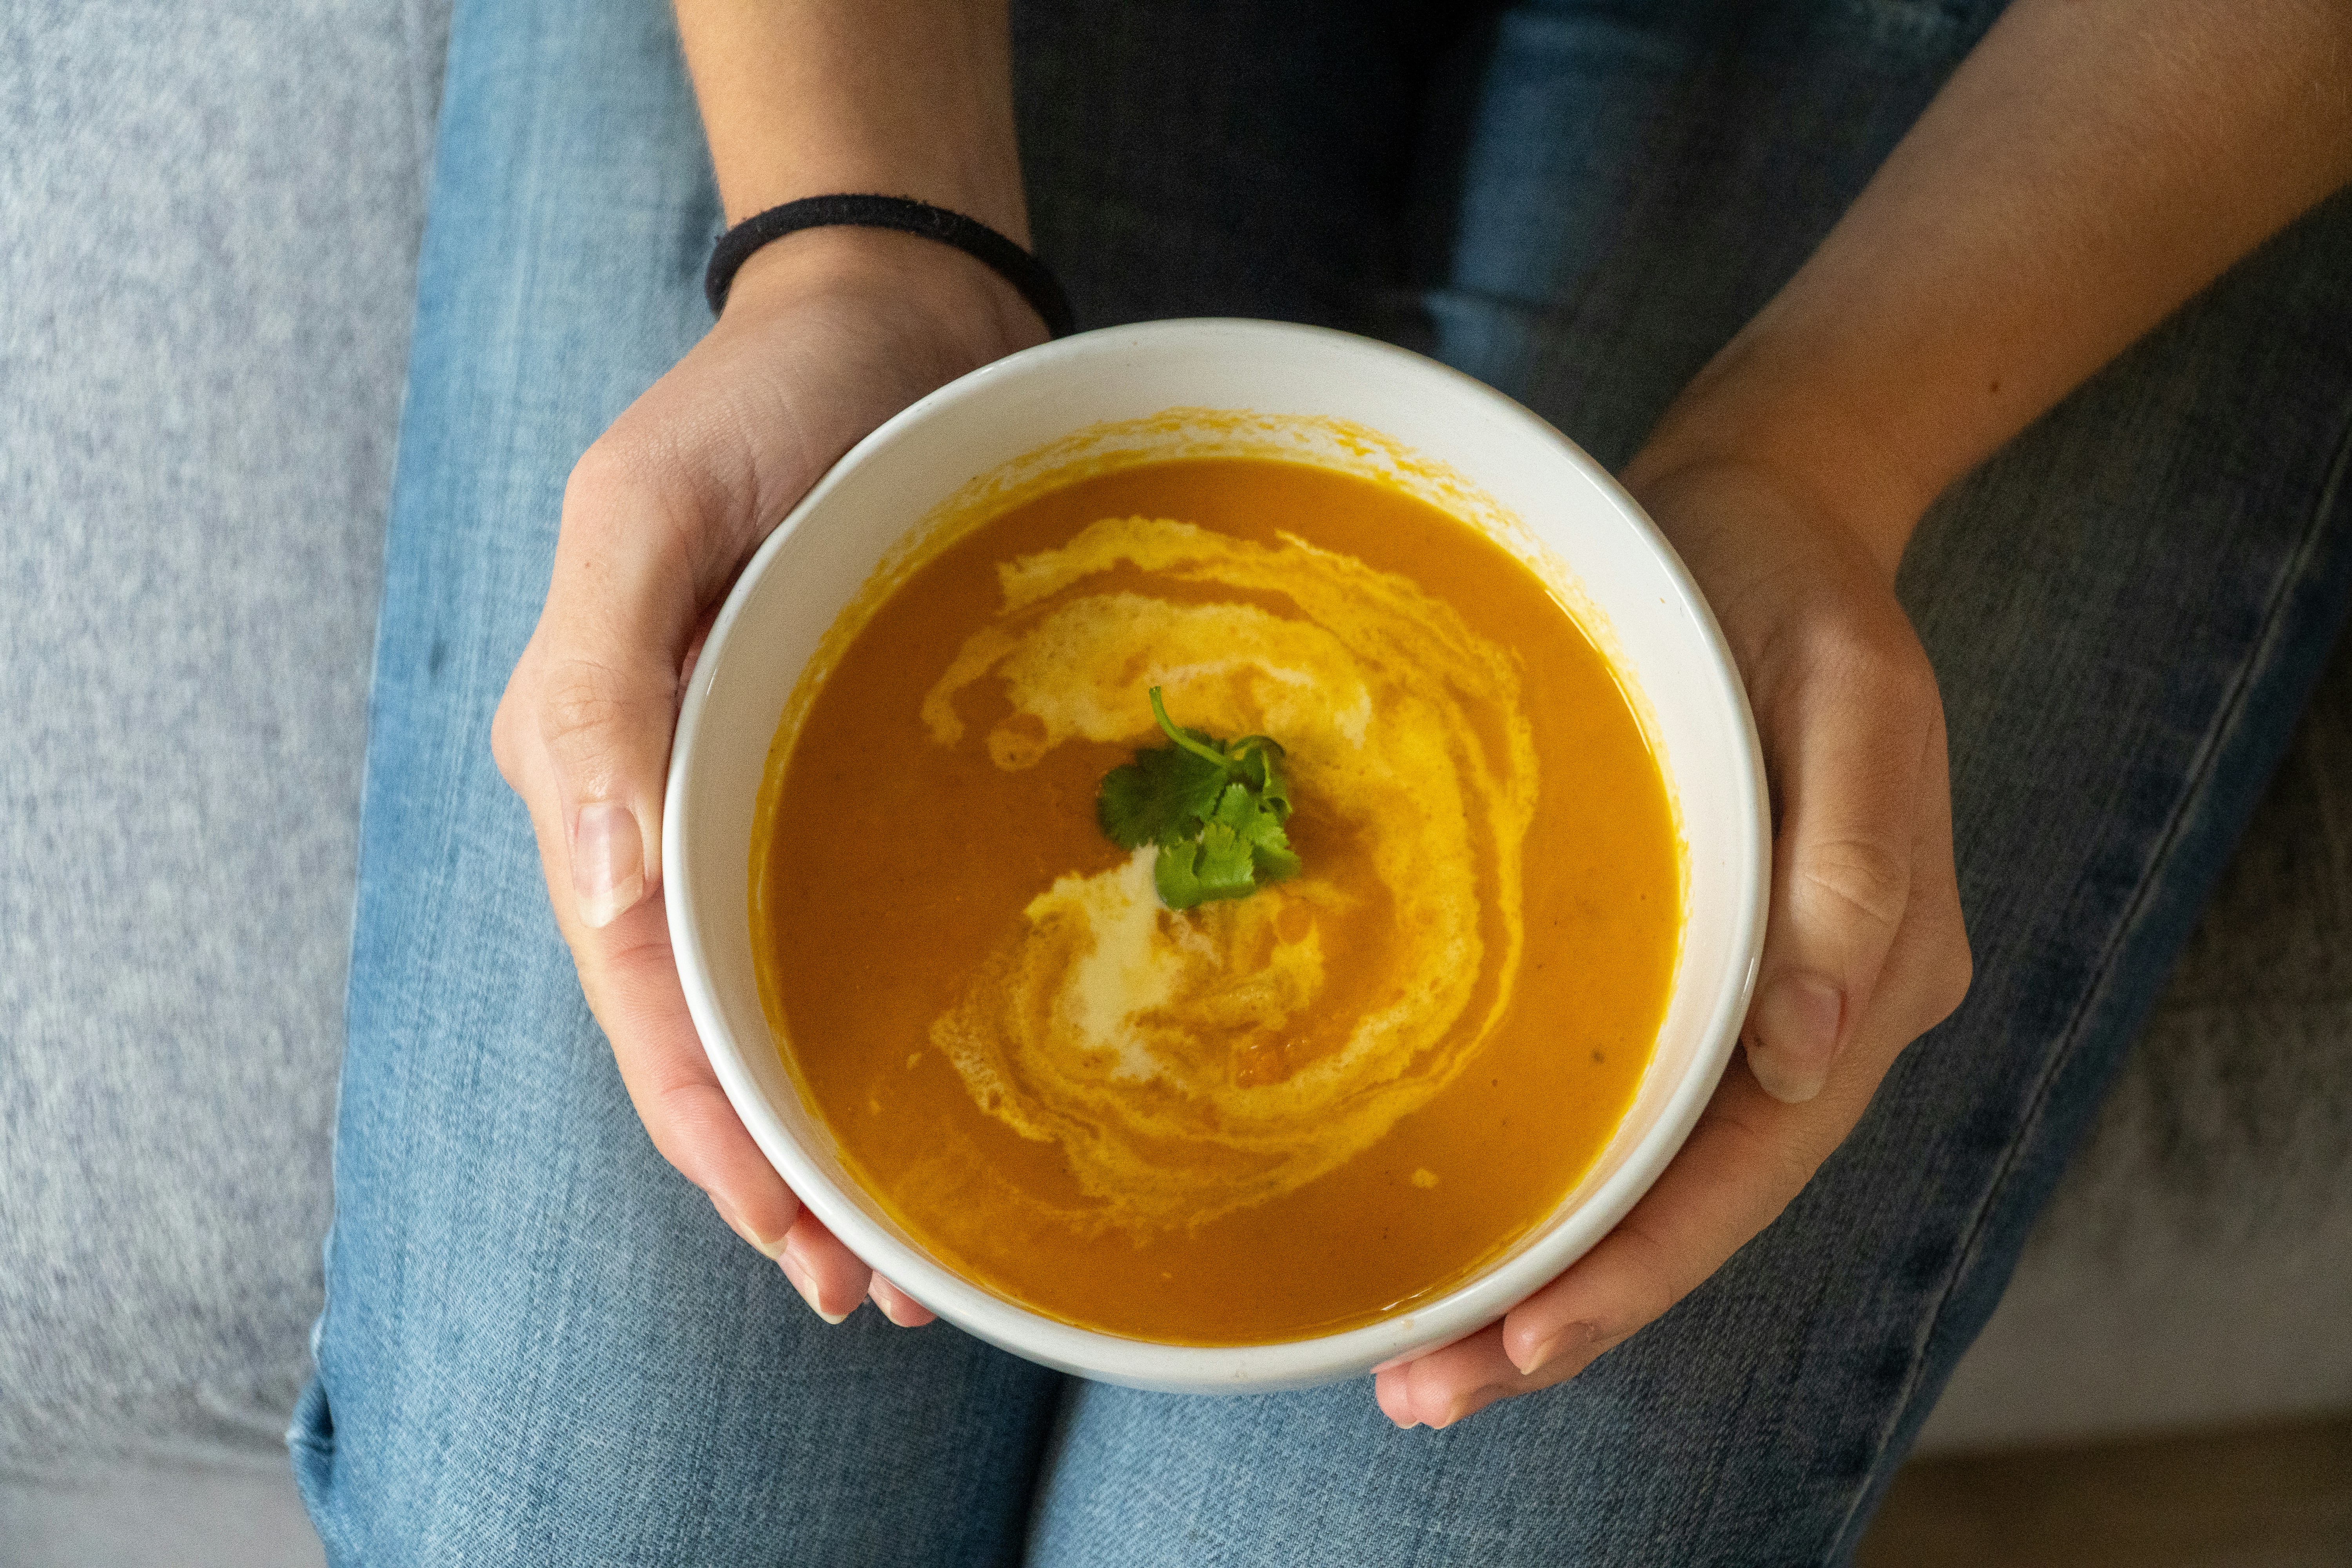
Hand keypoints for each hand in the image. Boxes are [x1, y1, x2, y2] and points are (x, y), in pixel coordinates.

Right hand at [492, 228, 1046, 1325]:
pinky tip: (957, 1097)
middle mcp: (672, 807)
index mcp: (602, 766)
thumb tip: (596, 894)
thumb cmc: (766, 403)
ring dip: (835, 1128)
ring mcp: (763, 800)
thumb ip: (601, 689)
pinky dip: (888, 1025)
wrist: (890, 320)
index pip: (644, 991)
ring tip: (921, 1251)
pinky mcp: (848, 776)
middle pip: (710, 1029)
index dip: (710, 1129)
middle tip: (881, 1291)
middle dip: (778, 1172)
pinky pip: (855, 927)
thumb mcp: (646, 507)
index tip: (796, 1242)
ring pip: (783, 1002)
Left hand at [1375, 453, 1972, 1427]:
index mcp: (1870, 977)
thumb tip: (1811, 1062)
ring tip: (1420, 1357)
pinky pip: (1608, 1097)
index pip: (1747, 1167)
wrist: (1763, 513)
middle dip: (1568, 1310)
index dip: (1639, 1271)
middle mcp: (1807, 1016)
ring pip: (1640, 1173)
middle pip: (1686, 1203)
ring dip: (1541, 1270)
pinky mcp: (1673, 959)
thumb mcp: (1855, 701)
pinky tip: (1454, 1219)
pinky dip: (1540, 1175)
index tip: (1523, 1346)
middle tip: (1427, 1391)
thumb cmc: (1801, 595)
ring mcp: (1740, 996)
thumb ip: (1854, 875)